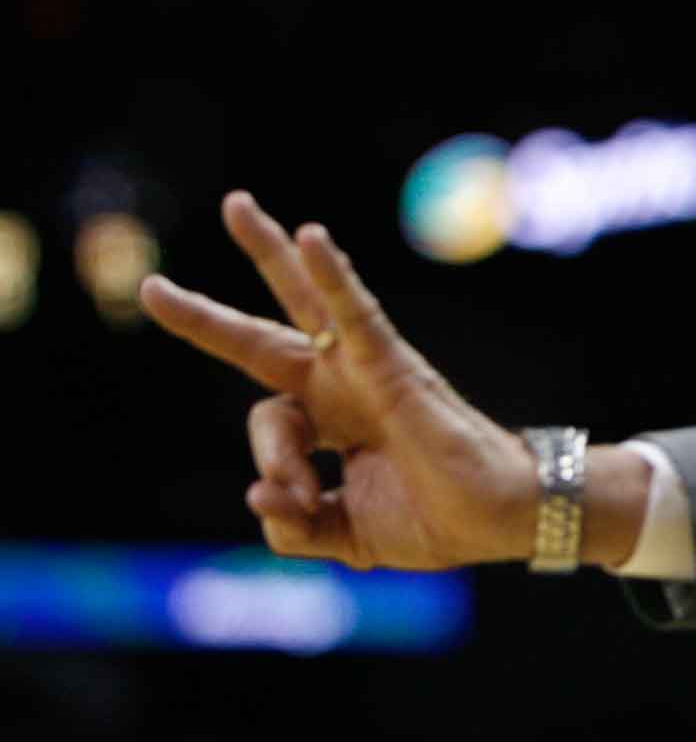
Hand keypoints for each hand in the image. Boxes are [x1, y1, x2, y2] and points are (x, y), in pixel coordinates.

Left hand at [141, 191, 535, 569]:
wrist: (496, 518)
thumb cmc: (436, 520)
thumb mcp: (344, 534)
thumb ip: (293, 525)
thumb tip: (258, 495)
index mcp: (330, 423)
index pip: (268, 424)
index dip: (272, 466)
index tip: (289, 500)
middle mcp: (340, 387)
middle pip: (265, 335)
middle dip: (208, 314)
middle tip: (152, 286)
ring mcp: (363, 369)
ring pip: (303, 302)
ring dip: (268, 253)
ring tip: (235, 207)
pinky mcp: (391, 363)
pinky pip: (354, 310)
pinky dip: (332, 275)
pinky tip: (311, 235)